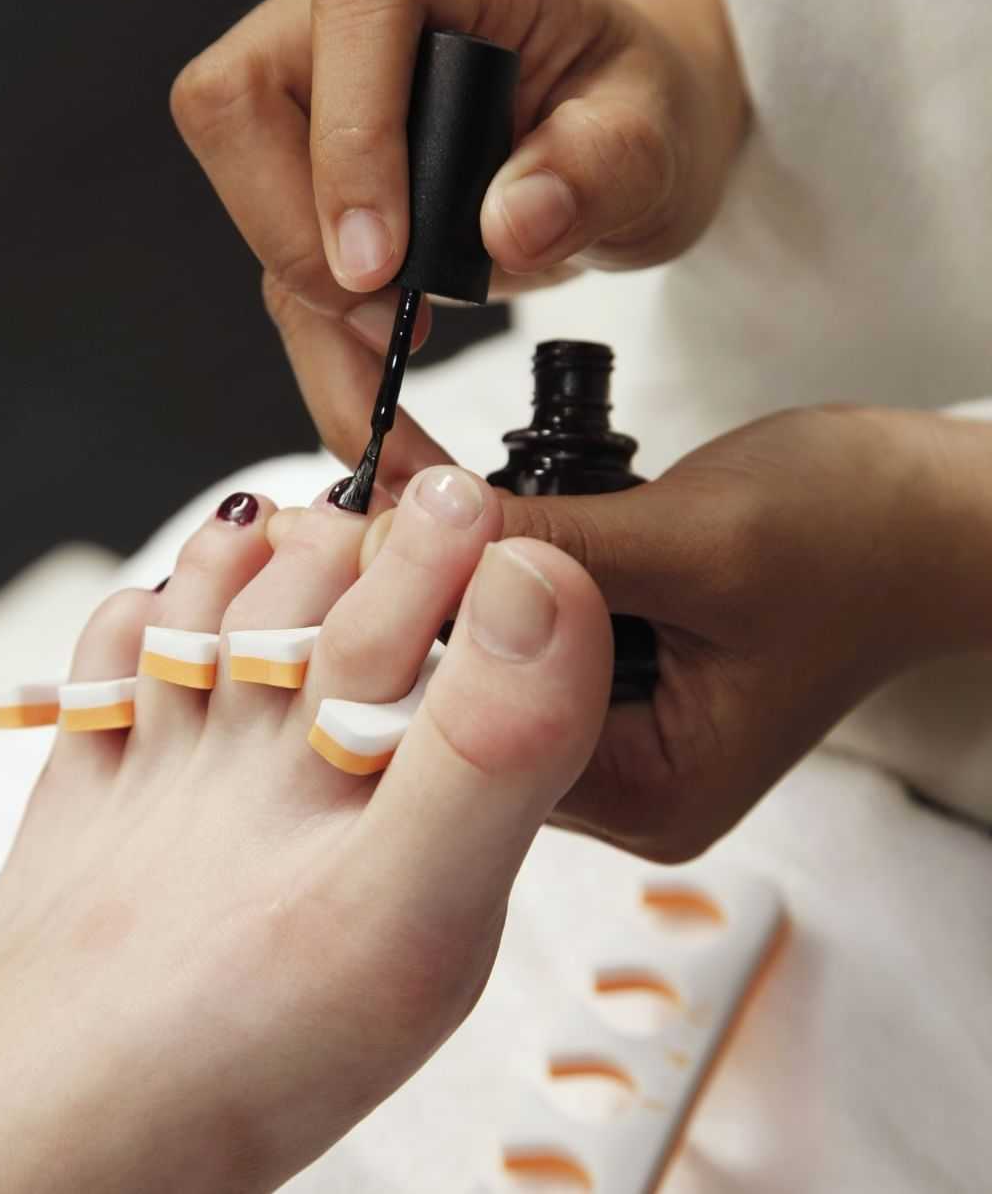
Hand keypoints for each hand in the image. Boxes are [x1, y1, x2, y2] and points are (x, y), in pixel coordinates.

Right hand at [170, 0, 743, 487]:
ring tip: (388, 420)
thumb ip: (604, 167)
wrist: (621, 136)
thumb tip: (511, 225)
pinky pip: (289, 275)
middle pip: (240, 103)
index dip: (352, 138)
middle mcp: (353, 26)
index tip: (384, 262)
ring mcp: (320, 104)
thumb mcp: (658, 134)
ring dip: (311, 324)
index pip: (357, 10)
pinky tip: (377, 422)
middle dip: (294, 236)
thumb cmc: (635, 112)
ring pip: (246, 206)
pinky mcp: (314, 189)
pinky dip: (328, 360)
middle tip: (389, 324)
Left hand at [370, 406, 991, 859]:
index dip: (411, 638)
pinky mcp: (617, 670)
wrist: (932, 513)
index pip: (478, 738)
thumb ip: (556, 547)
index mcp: (650, 789)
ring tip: (408, 501)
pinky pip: (528, 627)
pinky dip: (497, 567)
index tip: (357, 547)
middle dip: (423, 604)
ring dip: (455, 578)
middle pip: (471, 703)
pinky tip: (460, 511)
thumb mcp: (696, 538)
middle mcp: (621, 776)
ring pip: (491, 659)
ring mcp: (615, 724)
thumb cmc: (858, 533)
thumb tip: (422, 531)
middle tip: (364, 512)